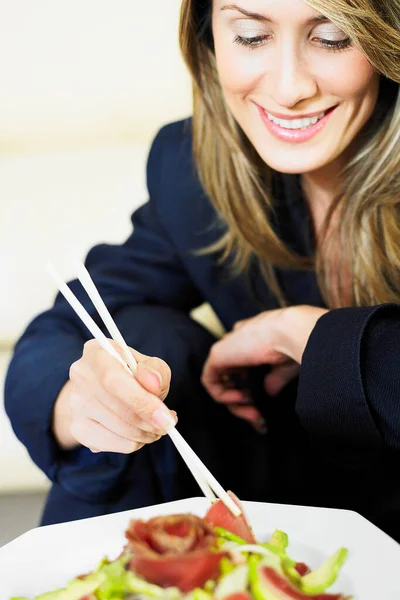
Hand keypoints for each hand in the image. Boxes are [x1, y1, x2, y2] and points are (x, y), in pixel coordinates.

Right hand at [53, 339, 176, 453]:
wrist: (103, 387)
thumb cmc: (131, 373)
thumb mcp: (149, 364)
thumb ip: (156, 371)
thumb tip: (153, 384)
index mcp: (96, 353)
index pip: (113, 381)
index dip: (142, 402)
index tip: (166, 418)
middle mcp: (80, 377)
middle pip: (119, 410)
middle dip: (151, 422)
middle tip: (168, 423)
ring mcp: (75, 405)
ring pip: (119, 431)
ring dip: (146, 434)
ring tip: (156, 425)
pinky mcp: (78, 428)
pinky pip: (114, 445)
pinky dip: (134, 443)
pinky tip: (139, 432)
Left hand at [201, 305, 327, 428]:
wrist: (290, 332)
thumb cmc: (295, 343)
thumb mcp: (285, 366)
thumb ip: (274, 379)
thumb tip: (269, 391)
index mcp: (253, 340)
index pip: (243, 366)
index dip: (250, 389)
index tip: (261, 408)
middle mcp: (238, 342)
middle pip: (232, 377)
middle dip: (243, 403)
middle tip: (258, 419)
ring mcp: (227, 347)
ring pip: (221, 381)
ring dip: (235, 404)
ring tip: (253, 413)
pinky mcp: (217, 354)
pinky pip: (210, 380)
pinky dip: (223, 395)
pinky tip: (242, 399)